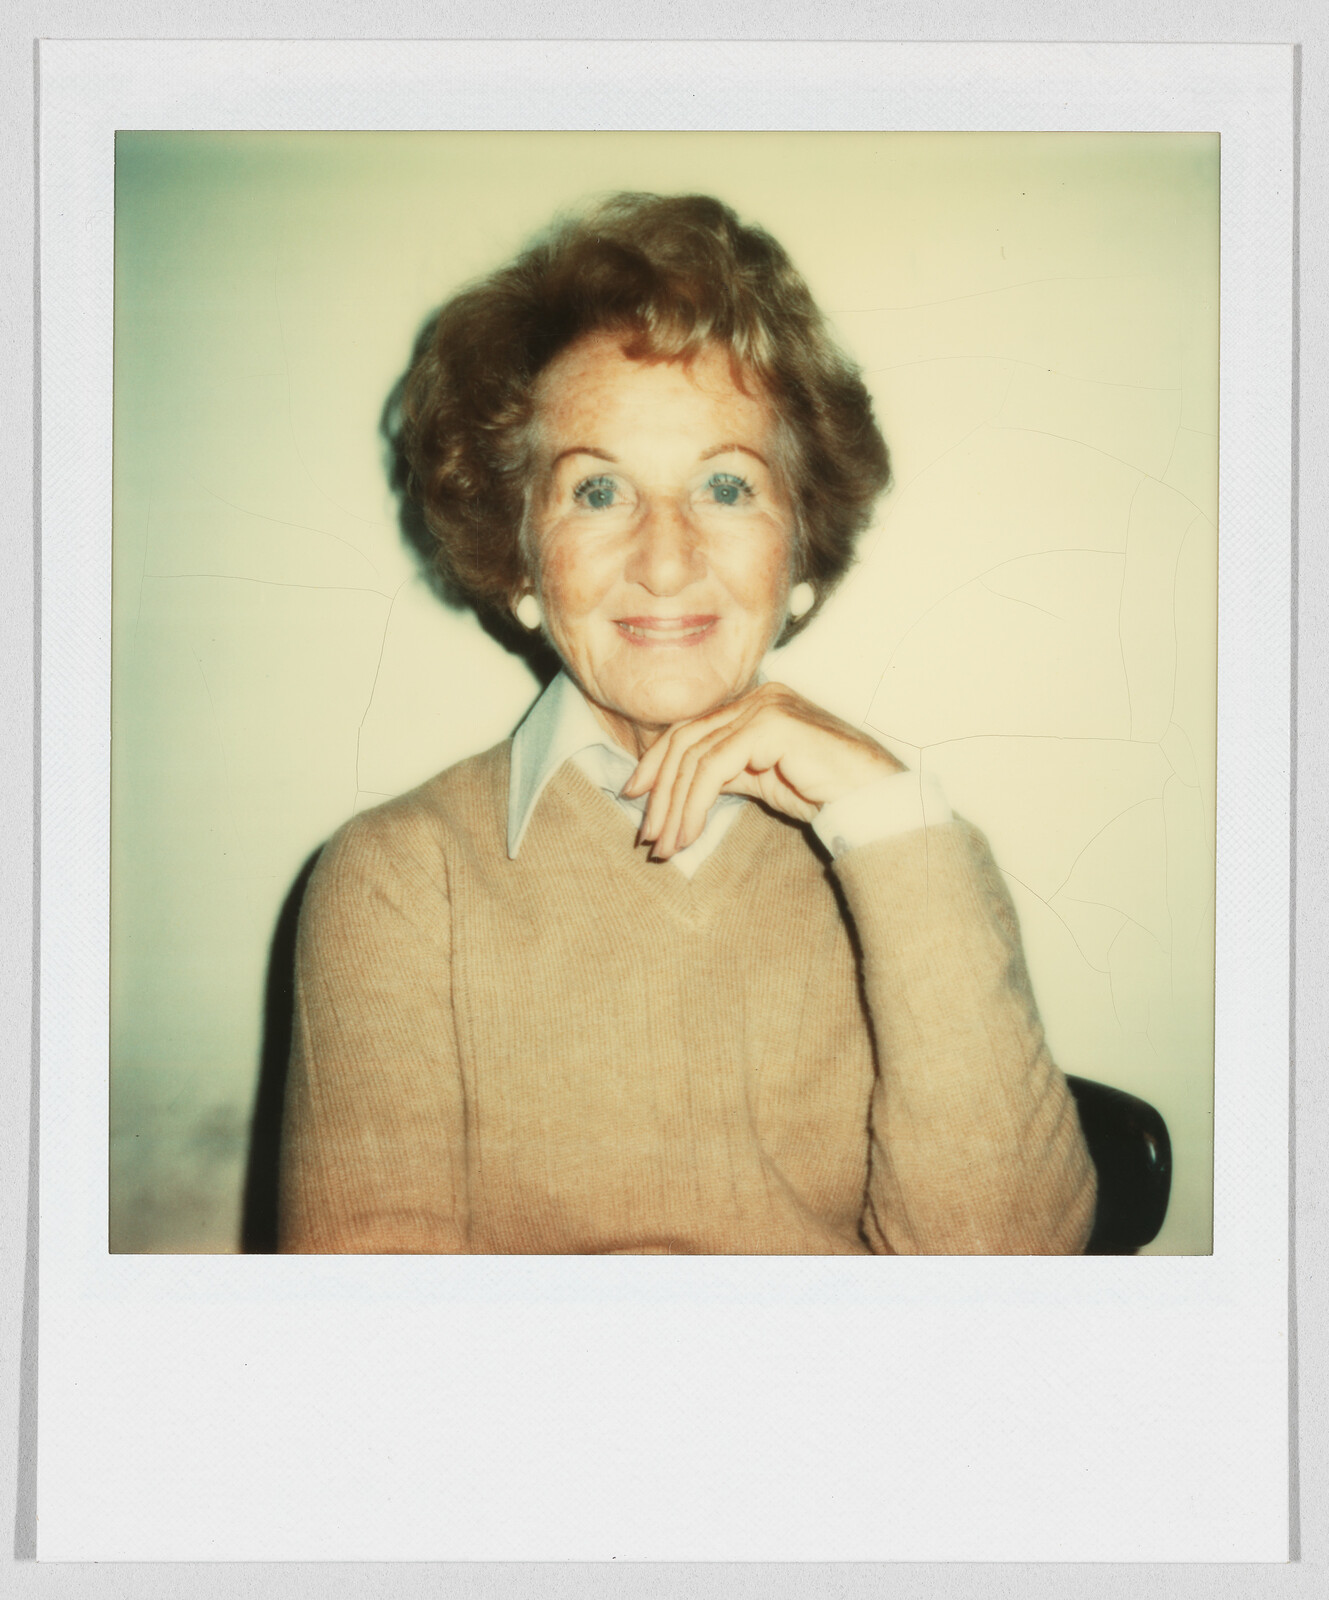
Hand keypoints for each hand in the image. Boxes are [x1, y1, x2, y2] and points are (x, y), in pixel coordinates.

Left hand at [621, 682, 903, 859]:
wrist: (875, 799)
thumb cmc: (826, 792)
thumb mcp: (764, 780)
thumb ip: (727, 772)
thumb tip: (681, 787)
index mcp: (755, 703)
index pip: (690, 729)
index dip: (656, 764)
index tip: (635, 798)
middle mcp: (758, 696)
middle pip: (685, 739)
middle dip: (659, 791)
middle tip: (648, 836)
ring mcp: (765, 706)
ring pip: (695, 755)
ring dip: (674, 806)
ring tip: (666, 845)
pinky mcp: (771, 725)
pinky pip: (714, 766)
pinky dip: (695, 803)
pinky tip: (690, 833)